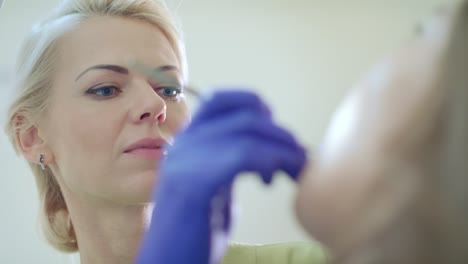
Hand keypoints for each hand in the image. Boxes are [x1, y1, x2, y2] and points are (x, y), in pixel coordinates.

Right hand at [137, 89, 305, 263]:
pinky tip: (269, 180)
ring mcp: (186, 161)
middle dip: (280, 134)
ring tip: (291, 170)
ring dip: (282, 149)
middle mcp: (184, 143)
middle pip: (244, 115)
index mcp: (188, 140)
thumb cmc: (197, 227)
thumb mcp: (216, 184)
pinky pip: (242, 155)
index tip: (275, 130)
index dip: (255, 105)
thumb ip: (232, 159)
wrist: (169, 261)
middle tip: (297, 157)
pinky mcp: (193, 184)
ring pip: (247, 132)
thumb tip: (273, 146)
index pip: (221, 99)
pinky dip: (269, 162)